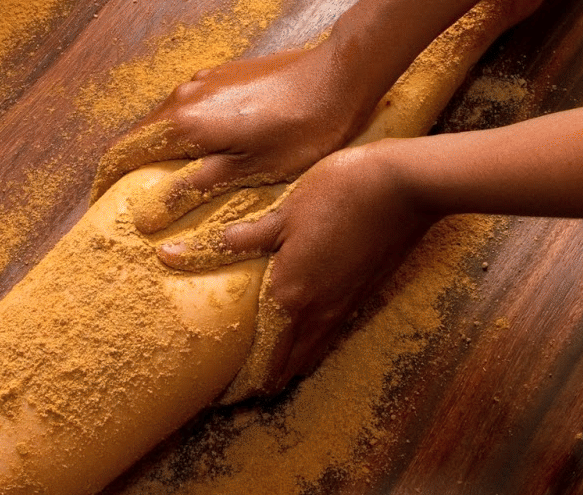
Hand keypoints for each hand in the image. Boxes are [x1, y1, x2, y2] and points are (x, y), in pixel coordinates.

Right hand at [94, 45, 377, 224]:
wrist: (340, 75)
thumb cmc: (302, 131)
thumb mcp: (250, 171)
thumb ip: (193, 189)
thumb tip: (144, 217)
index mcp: (184, 123)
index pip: (122, 153)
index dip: (105, 183)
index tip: (100, 208)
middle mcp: (183, 96)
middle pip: (138, 137)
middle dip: (127, 171)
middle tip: (133, 207)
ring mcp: (202, 80)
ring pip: (164, 122)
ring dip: (156, 152)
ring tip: (165, 185)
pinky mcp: (222, 75)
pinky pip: (187, 108)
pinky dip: (181, 135)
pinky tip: (202, 153)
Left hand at [158, 139, 436, 398]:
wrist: (405, 186)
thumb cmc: (340, 191)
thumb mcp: (283, 212)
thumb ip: (241, 239)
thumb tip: (177, 253)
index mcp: (290, 295)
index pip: (261, 359)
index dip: (239, 383)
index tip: (220, 396)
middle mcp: (317, 311)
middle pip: (286, 367)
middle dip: (260, 383)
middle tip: (236, 388)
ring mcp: (344, 306)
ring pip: (310, 354)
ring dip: (287, 367)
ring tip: (265, 369)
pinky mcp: (362, 295)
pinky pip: (328, 335)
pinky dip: (310, 346)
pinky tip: (302, 332)